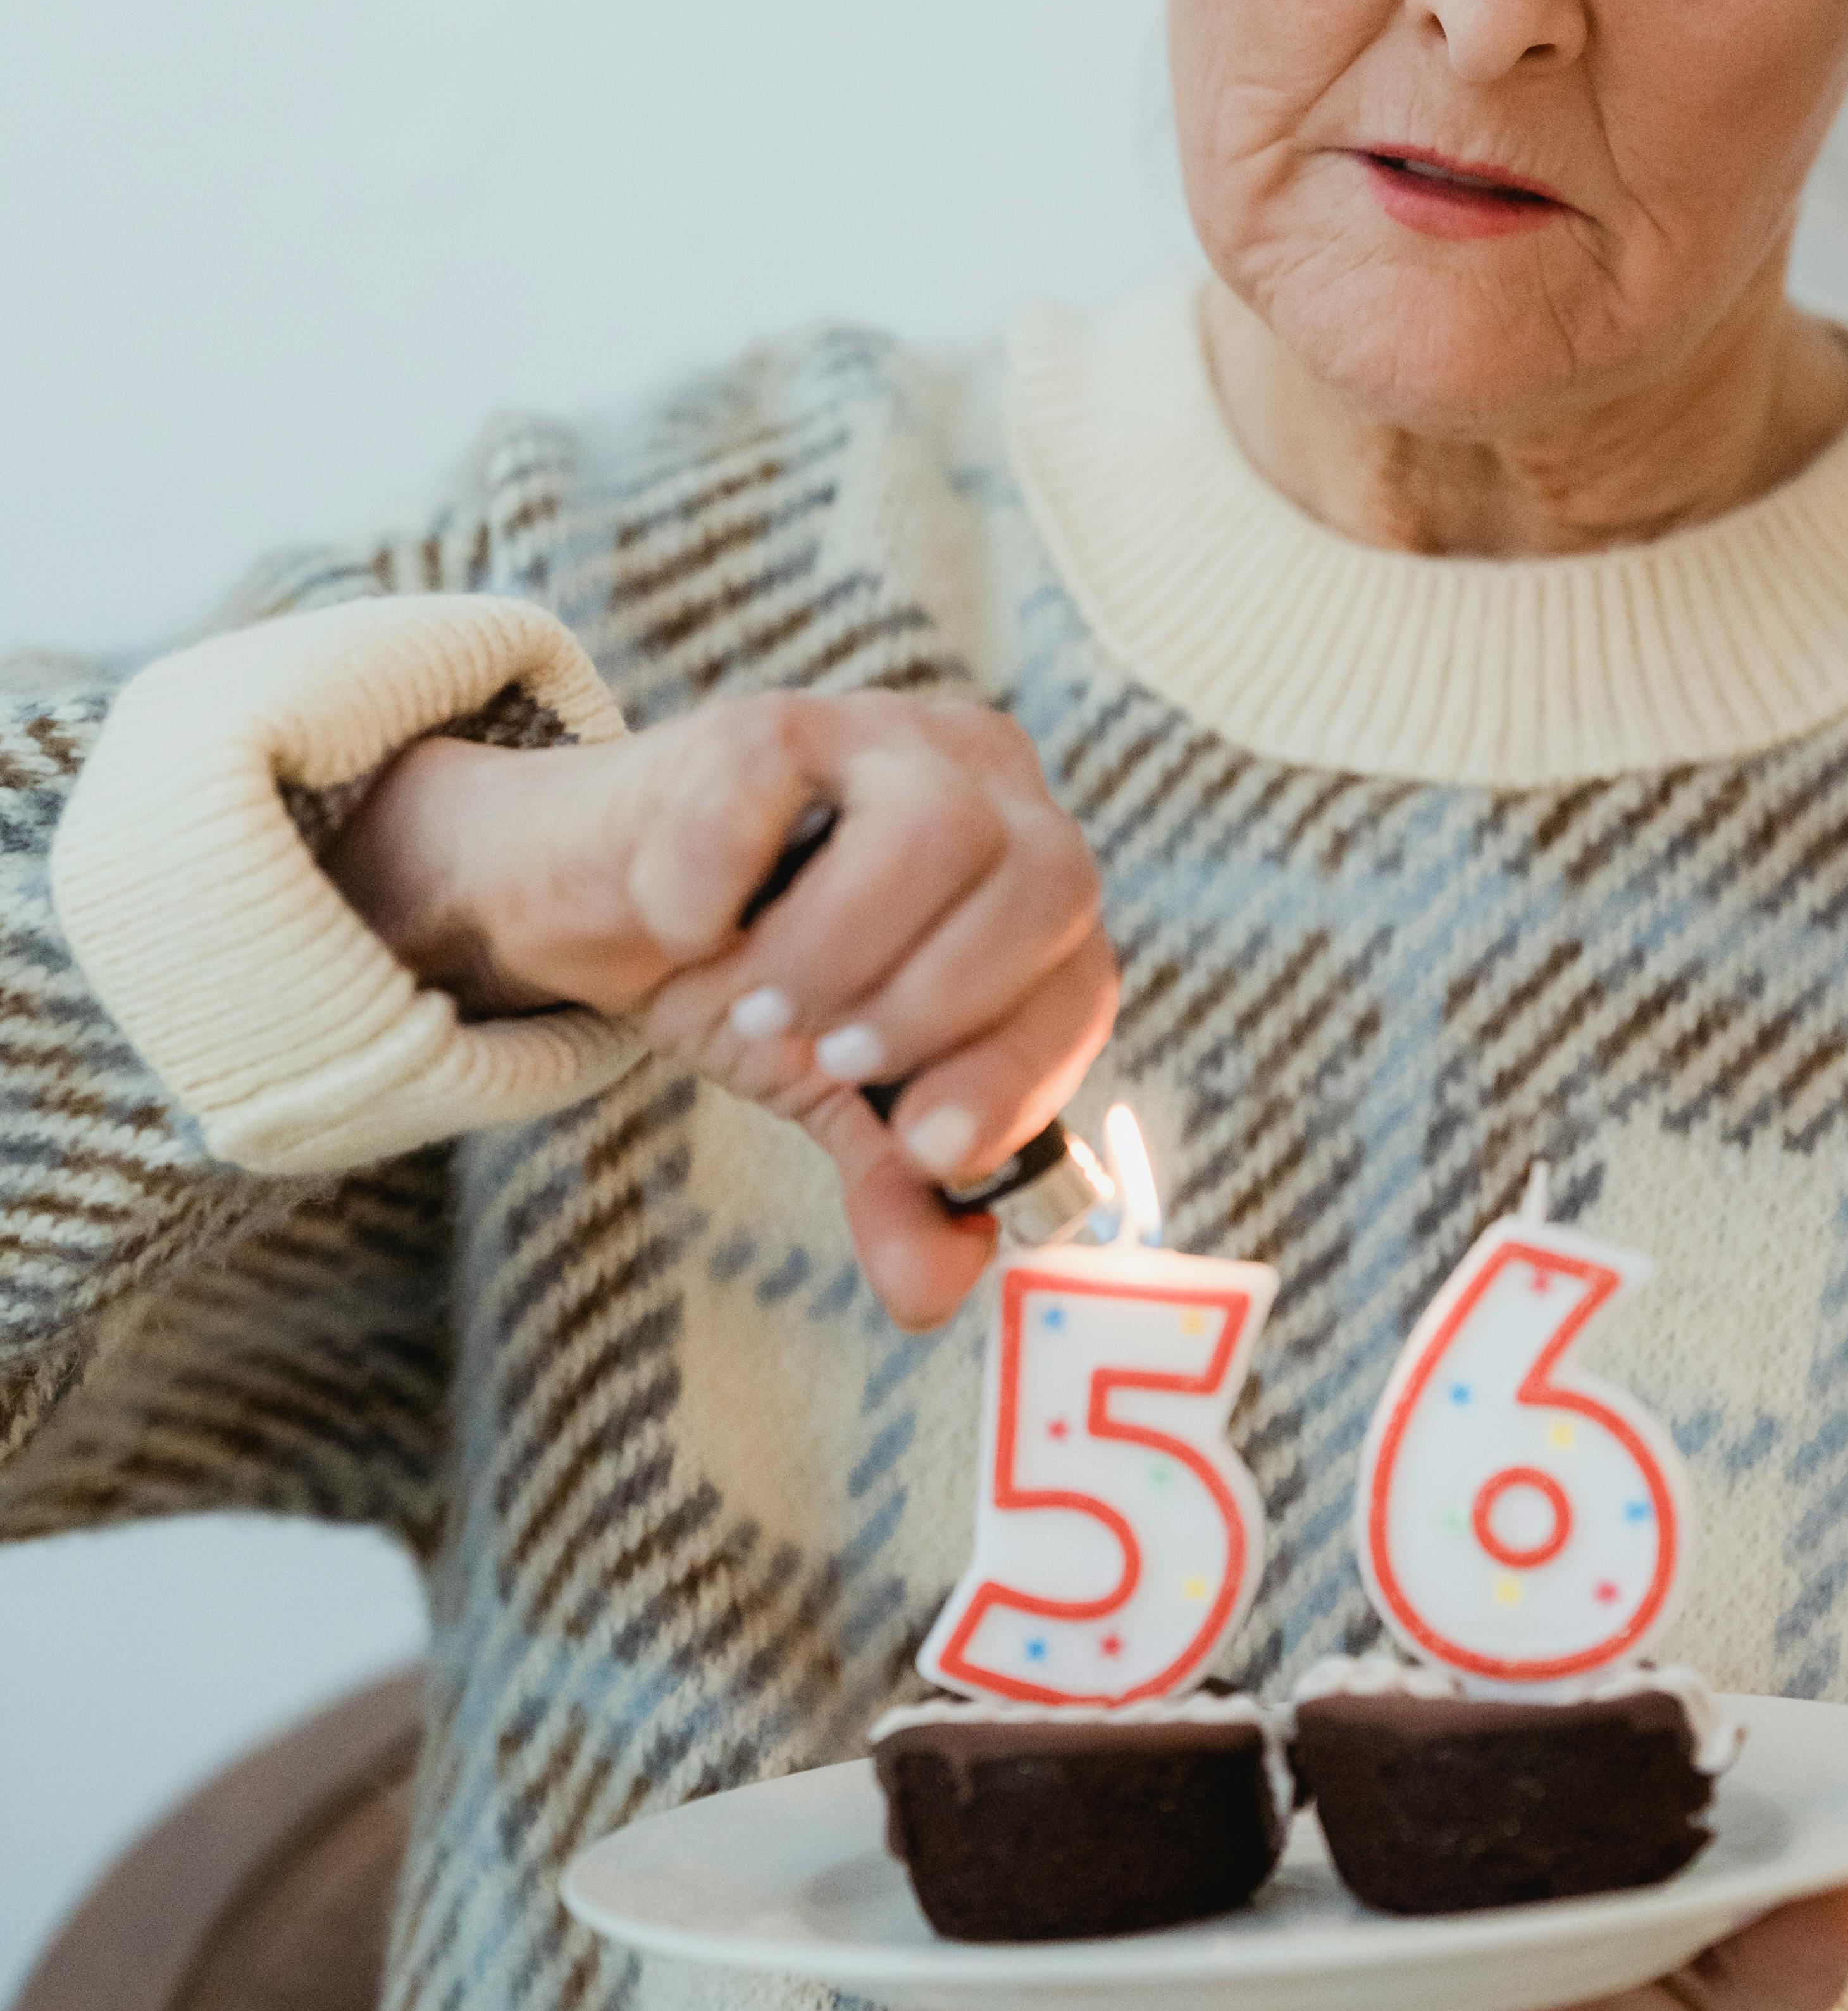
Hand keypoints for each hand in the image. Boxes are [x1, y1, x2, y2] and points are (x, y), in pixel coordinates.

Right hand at [328, 689, 1116, 1326]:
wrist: (598, 901)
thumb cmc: (750, 979)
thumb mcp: (835, 1093)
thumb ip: (898, 1182)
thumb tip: (940, 1292)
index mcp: (1031, 883)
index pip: (1086, 979)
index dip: (1023, 1076)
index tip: (925, 1151)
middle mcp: (989, 787)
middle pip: (1051, 882)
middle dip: (943, 1007)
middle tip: (830, 1063)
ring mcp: (882, 733)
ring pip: (936, 826)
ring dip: (843, 949)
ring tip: (762, 1007)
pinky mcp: (765, 719)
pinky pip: (769, 789)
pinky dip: (719, 887)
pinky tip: (685, 928)